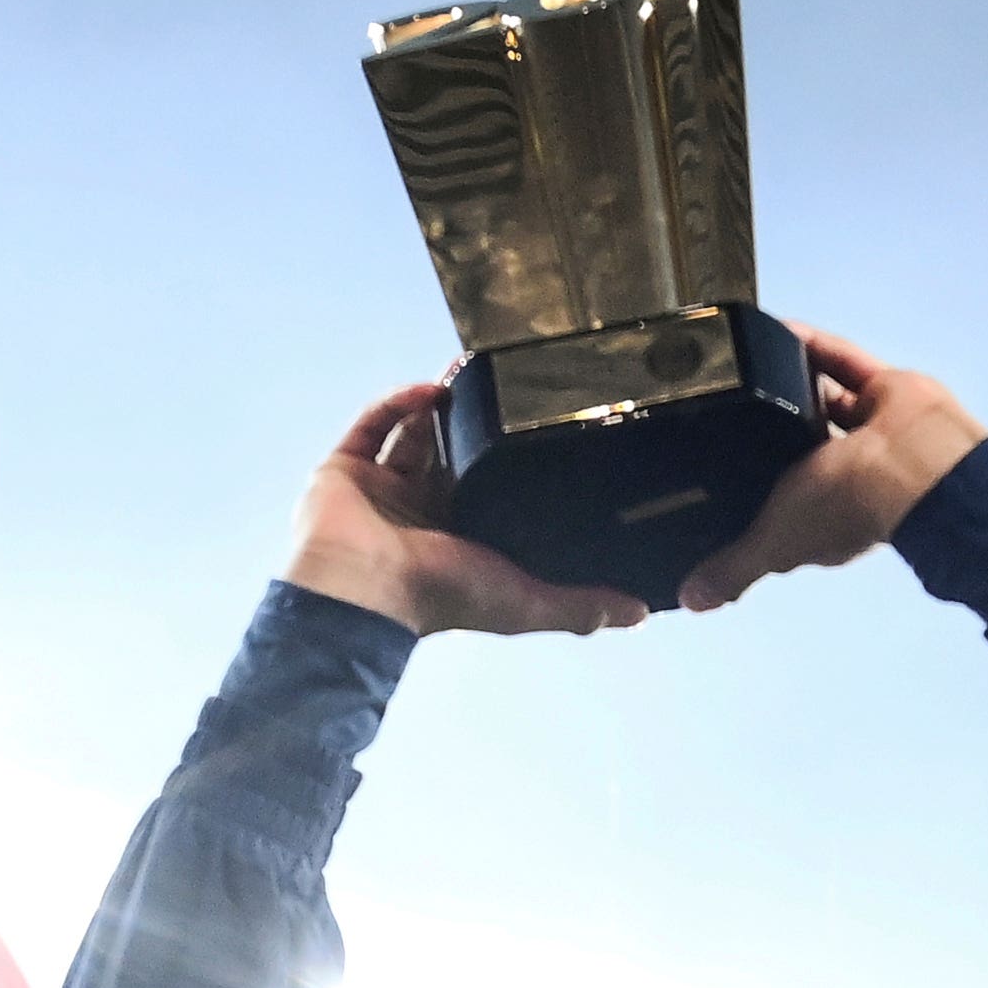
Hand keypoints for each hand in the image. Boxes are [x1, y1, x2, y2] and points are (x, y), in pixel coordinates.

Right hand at [282, 382, 643, 640]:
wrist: (361, 587)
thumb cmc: (439, 597)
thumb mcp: (526, 602)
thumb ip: (582, 607)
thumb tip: (642, 610)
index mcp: (457, 540)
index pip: (490, 493)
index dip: (511, 462)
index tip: (537, 427)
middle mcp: (419, 513)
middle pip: (450, 456)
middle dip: (472, 424)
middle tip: (501, 390)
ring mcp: (380, 489)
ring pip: (413, 435)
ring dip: (438, 406)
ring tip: (468, 377)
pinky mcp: (344, 468)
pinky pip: (372, 425)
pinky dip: (399, 403)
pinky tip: (432, 387)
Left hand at [672, 326, 986, 612]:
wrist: (917, 462)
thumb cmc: (849, 509)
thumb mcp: (775, 544)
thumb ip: (734, 570)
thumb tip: (691, 601)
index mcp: (825, 513)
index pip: (786, 501)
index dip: (760, 488)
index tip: (720, 467)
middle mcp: (848, 472)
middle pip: (803, 446)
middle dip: (774, 428)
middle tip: (728, 403)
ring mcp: (868, 430)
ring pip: (824, 402)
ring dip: (794, 384)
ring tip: (751, 362)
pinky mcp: (883, 389)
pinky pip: (843, 362)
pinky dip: (814, 347)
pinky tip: (780, 330)